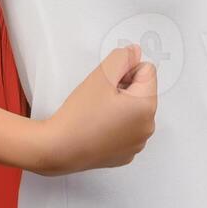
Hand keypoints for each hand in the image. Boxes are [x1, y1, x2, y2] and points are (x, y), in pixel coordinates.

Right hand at [36, 44, 157, 175]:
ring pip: (134, 110)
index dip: (125, 71)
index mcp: (147, 107)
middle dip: (124, 88)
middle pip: (142, 92)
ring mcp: (138, 144)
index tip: (108, 83)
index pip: (147, 70)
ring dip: (120, 106)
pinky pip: (127, 129)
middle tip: (100, 98)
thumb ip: (122, 57)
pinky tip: (97, 128)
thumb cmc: (79, 115)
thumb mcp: (101, 75)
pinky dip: (116, 125)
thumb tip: (135, 53)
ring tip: (97, 113)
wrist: (58, 149)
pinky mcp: (126, 154)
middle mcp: (148, 127)